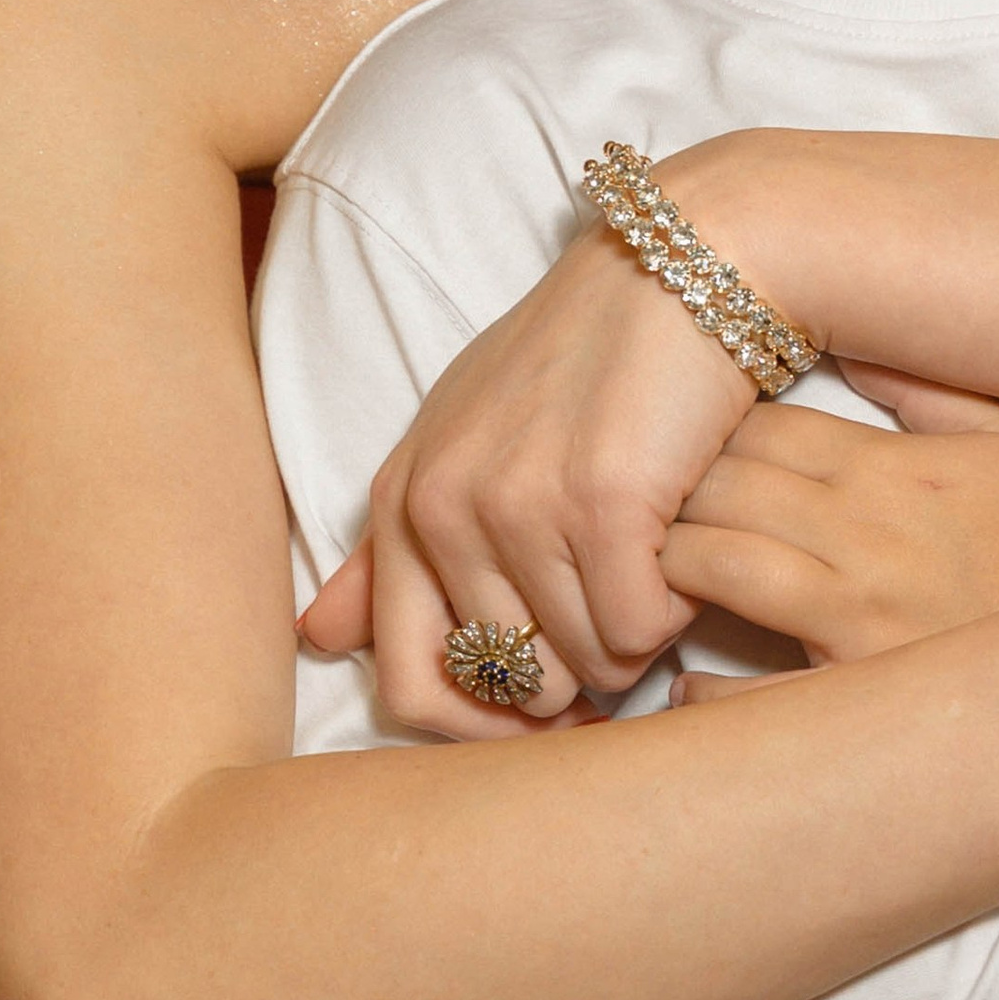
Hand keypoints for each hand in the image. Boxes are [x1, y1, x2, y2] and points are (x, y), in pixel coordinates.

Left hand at [297, 206, 768, 731]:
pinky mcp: (603, 501)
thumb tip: (313, 637)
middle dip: (579, 677)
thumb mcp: (464, 436)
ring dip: (636, 635)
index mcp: (402, 498)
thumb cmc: (583, 359)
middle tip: (620, 614)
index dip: (483, 733)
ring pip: (588, 664)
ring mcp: (519, 504)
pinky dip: (677, 607)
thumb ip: (390, 545)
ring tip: (654, 558)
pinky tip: (683, 544)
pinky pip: (644, 629)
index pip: (408, 685)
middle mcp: (444, 505)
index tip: (543, 724)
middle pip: (515, 688)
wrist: (686, 266)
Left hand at [660, 373, 998, 665]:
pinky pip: (750, 694)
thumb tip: (848, 340)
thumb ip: (927, 388)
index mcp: (891, 469)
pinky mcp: (857, 696)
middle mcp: (862, 534)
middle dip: (654, 488)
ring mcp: (855, 618)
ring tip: (634, 578)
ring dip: (657, 566)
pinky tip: (676, 685)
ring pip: (713, 565)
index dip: (695, 428)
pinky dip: (699, 692)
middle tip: (618, 504)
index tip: (662, 439)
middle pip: (718, 486)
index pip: (758, 427)